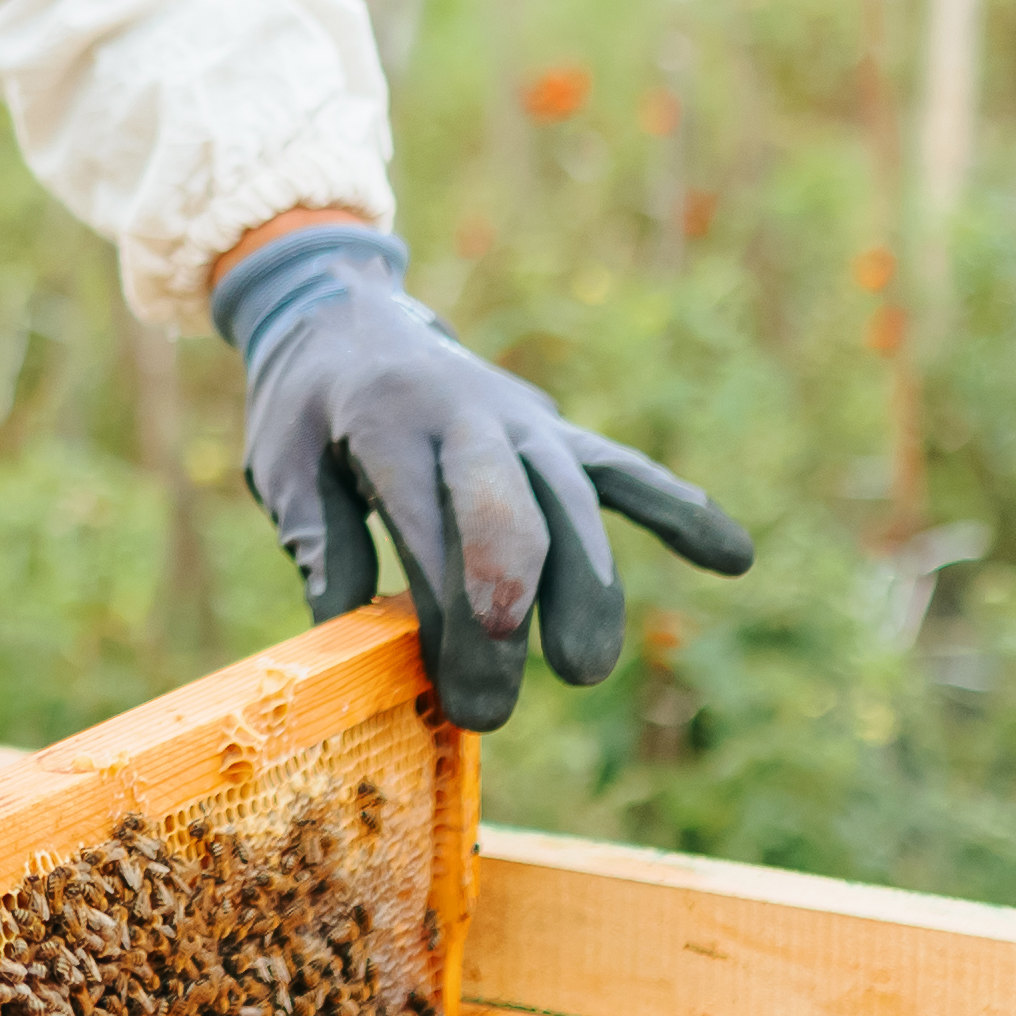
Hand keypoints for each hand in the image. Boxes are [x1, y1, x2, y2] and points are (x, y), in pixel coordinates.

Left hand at [207, 221, 754, 731]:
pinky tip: (733, 556)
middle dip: (515, 606)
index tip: (461, 687)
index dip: (450, 605)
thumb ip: (317, 537)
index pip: (429, 519)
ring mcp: (525, 421)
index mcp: (390, 419)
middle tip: (499, 703)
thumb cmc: (308, 404)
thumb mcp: (282, 459)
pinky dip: (676, 507)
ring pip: (573, 500)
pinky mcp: (557, 432)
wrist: (346, 312)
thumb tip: (345, 629)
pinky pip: (623, 471)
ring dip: (588, 587)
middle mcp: (470, 413)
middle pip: (510, 510)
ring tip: (586, 669)